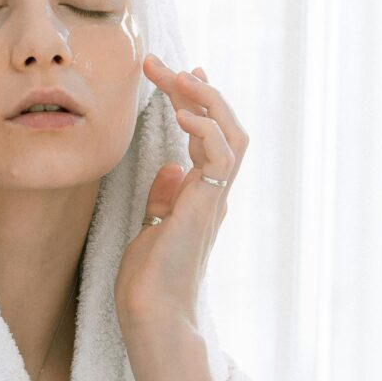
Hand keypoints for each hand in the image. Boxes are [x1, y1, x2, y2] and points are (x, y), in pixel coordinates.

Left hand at [114, 53, 248, 335]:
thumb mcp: (150, 231)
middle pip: (226, 127)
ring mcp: (214, 200)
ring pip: (233, 134)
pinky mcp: (206, 206)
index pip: (213, 138)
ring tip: (178, 74)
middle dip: (198, 89)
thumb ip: (163, 200)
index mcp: (203, 198)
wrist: (151, 317)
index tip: (178, 74)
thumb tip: (170, 168)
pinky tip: (179, 112)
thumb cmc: (147, 285)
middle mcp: (215, 195)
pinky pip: (221, 156)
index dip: (199, 103)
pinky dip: (204, 127)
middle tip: (162, 63)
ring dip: (206, 98)